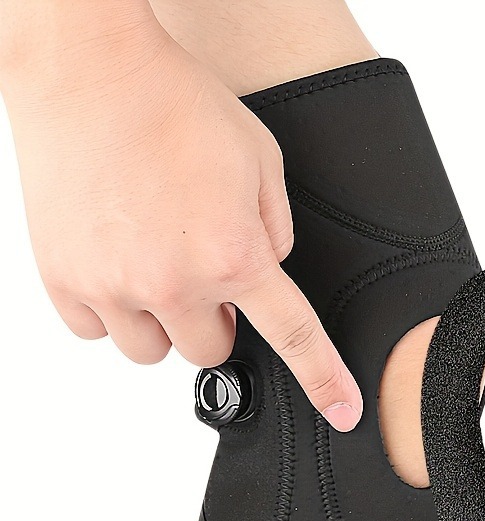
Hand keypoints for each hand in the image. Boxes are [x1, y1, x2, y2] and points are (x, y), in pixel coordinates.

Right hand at [3, 14, 362, 430]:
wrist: (87, 67)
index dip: (324, 379)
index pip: (293, 336)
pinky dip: (111, 309)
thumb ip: (276, 231)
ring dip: (163, 322)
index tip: (342, 411)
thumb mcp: (261, 161)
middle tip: (204, 275)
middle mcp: (174, 282)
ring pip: (151, 352)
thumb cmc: (177, 103)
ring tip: (156, 266)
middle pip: (211, 352)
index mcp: (234, 254)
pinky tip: (116, 262)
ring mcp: (113, 285)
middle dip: (217, 323)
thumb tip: (267, 273)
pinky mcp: (63, 278)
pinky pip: (96, 332)